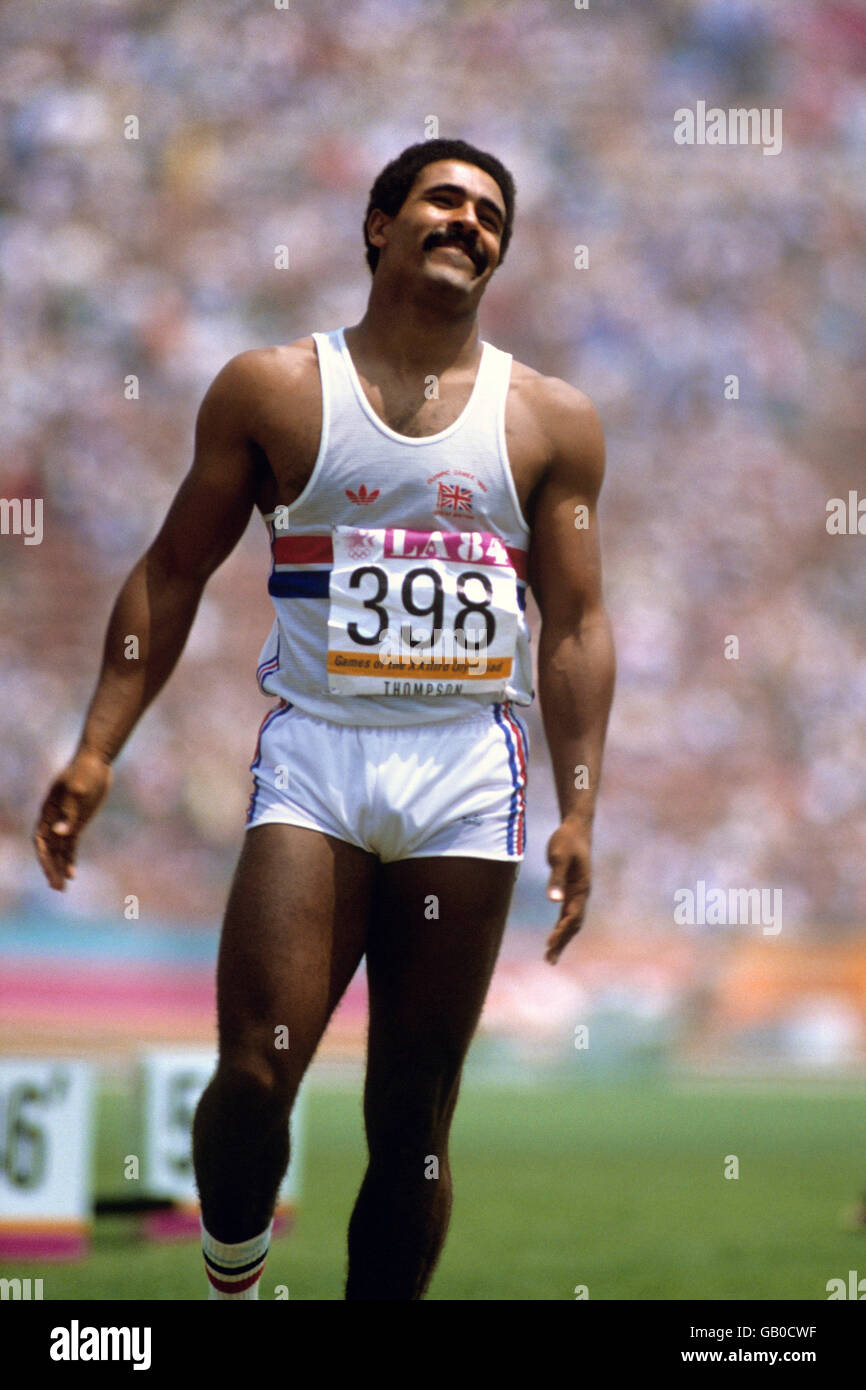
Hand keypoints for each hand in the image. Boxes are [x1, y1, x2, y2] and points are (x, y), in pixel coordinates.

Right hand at [33, 749, 112, 890]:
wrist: (96, 760)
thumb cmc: (85, 772)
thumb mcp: (78, 790)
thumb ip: (69, 812)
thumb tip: (60, 833)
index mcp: (48, 811)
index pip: (41, 840)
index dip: (44, 857)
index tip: (50, 872)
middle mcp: (53, 819)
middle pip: (49, 849)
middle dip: (51, 868)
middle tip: (57, 888)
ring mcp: (65, 821)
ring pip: (59, 850)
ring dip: (59, 867)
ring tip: (62, 888)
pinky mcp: (77, 822)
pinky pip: (70, 845)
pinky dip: (69, 859)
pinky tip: (72, 873)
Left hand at [544, 820, 591, 963]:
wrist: (575, 828)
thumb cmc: (566, 840)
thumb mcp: (559, 856)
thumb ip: (556, 878)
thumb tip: (554, 900)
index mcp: (581, 888)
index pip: (572, 916)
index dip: (561, 931)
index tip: (550, 943)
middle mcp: (582, 894)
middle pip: (574, 924)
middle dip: (563, 943)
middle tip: (549, 960)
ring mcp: (578, 893)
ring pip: (572, 922)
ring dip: (562, 939)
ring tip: (550, 956)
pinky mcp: (571, 890)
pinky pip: (568, 914)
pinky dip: (561, 927)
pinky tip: (554, 937)